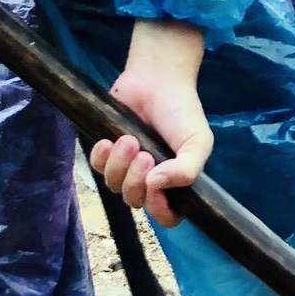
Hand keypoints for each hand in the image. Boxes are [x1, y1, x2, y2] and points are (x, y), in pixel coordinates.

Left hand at [88, 20, 214, 226]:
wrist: (157, 79)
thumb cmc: (181, 111)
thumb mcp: (197, 141)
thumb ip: (188, 169)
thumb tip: (156, 185)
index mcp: (175, 182)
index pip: (166, 216)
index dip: (159, 209)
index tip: (155, 186)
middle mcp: (151, 180)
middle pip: (135, 201)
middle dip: (136, 180)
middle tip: (144, 153)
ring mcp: (127, 167)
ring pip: (114, 186)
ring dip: (119, 165)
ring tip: (129, 139)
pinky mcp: (107, 153)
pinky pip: (96, 168)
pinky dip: (101, 157)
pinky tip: (109, 140)